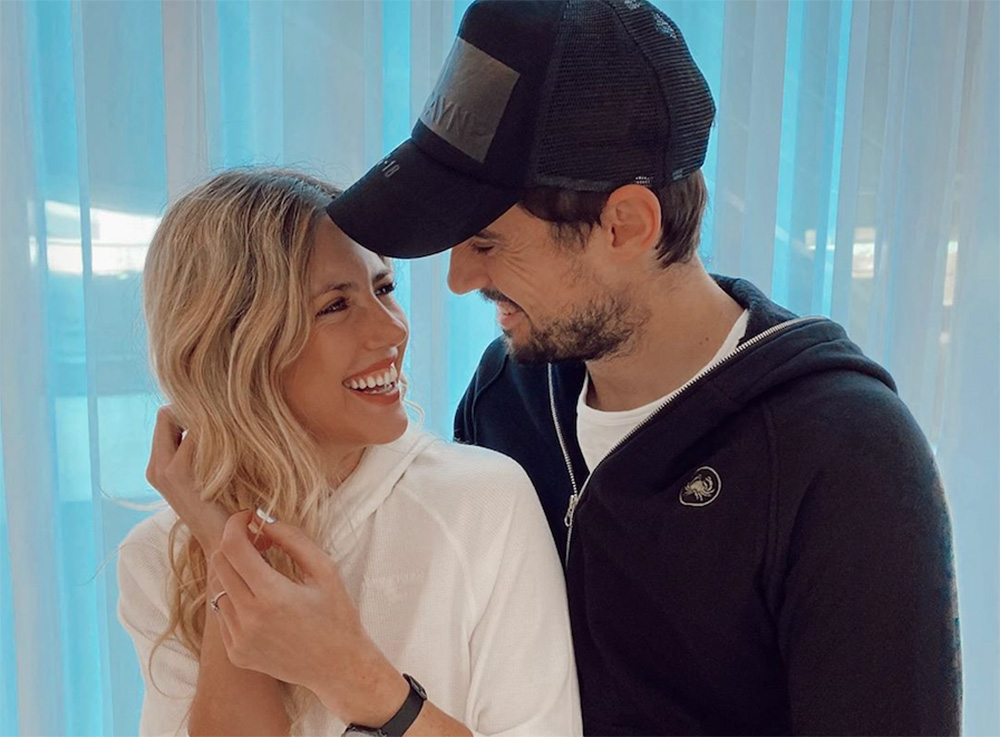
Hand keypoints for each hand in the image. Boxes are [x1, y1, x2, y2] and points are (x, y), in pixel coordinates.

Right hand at [145, 406, 229, 554]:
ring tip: (232, 434)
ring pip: (181, 418)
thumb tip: (216, 419)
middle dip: (194, 411)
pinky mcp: (179, 474)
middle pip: (167, 413)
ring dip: (209, 421)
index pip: (167, 417)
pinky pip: (198, 434)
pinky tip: (238, 447)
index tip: (219, 422)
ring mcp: (165, 471)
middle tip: (223, 423)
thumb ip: (202, 451)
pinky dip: (219, 434)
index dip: (190, 412)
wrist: (224, 543)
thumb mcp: (207, 476)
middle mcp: (156, 467)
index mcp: (159, 467)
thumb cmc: (225, 509)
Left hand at [209, 510, 407, 725]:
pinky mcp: (235, 652)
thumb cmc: (337, 615)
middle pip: (220, 564)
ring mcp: (238, 639)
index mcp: (272, 595)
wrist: (338, 667)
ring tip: (262, 571)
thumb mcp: (324, 570)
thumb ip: (293, 539)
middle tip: (258, 540)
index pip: (234, 547)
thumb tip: (263, 519)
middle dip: (235, 544)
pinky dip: (237, 598)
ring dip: (235, 572)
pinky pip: (223, 614)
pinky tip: (261, 601)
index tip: (247, 516)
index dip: (236, 524)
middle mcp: (248, 619)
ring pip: (218, 588)